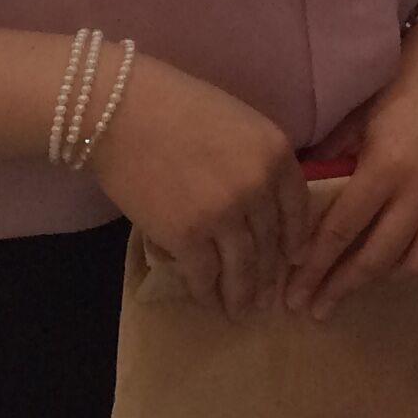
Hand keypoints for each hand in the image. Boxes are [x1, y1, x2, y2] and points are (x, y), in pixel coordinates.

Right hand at [86, 52, 311, 321]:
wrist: (119, 110)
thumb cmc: (175, 105)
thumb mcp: (237, 123)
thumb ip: (257, 160)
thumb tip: (263, 199)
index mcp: (276, 153)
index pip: (298, 209)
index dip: (295, 240)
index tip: (292, 260)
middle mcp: (259, 187)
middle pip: (271, 242)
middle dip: (268, 276)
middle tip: (266, 298)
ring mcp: (225, 215)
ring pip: (243, 267)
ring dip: (242, 295)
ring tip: (241, 312)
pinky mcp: (187, 237)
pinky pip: (205, 275)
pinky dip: (207, 293)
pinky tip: (207, 302)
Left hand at [284, 14, 417, 316]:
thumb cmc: (400, 80)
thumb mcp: (358, 118)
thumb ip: (333, 161)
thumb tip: (302, 201)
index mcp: (386, 167)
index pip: (342, 231)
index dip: (314, 266)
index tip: (294, 292)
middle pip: (377, 259)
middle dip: (341, 288)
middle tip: (316, 309)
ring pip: (416, 262)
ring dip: (381, 277)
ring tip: (356, 281)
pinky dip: (412, 250)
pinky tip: (393, 248)